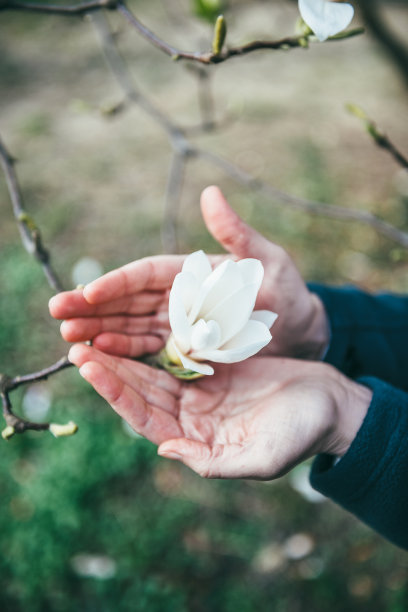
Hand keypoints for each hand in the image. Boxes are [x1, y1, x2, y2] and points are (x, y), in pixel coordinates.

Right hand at [49, 186, 328, 359]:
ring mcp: (179, 326)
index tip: (89, 292)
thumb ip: (237, 235)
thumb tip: (211, 193)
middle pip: (129, 301)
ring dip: (100, 331)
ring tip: (68, 338)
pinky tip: (100, 355)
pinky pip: (150, 352)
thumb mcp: (268, 260)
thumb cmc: (288, 293)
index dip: (118, 282)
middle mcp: (179, 298)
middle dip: (93, 307)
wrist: (303, 334)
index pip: (147, 275)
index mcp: (192, 272)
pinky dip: (125, 353)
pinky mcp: (185, 352)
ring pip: (132, 326)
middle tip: (57, 314)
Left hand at [68, 344, 370, 478]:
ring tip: (95, 332)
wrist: (329, 404)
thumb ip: (212, 461)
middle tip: (78, 344)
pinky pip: (177, 353)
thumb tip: (163, 448)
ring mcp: (201, 391)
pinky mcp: (214, 369)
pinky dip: (155, 341)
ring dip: (125, 354)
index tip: (90, 366)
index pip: (145, 417)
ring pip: (153, 371)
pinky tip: (135, 322)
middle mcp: (192, 417)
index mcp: (196, 440)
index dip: (116, 392)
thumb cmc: (301, 433)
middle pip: (142, 391)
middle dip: (110, 370)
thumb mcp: (261, 457)